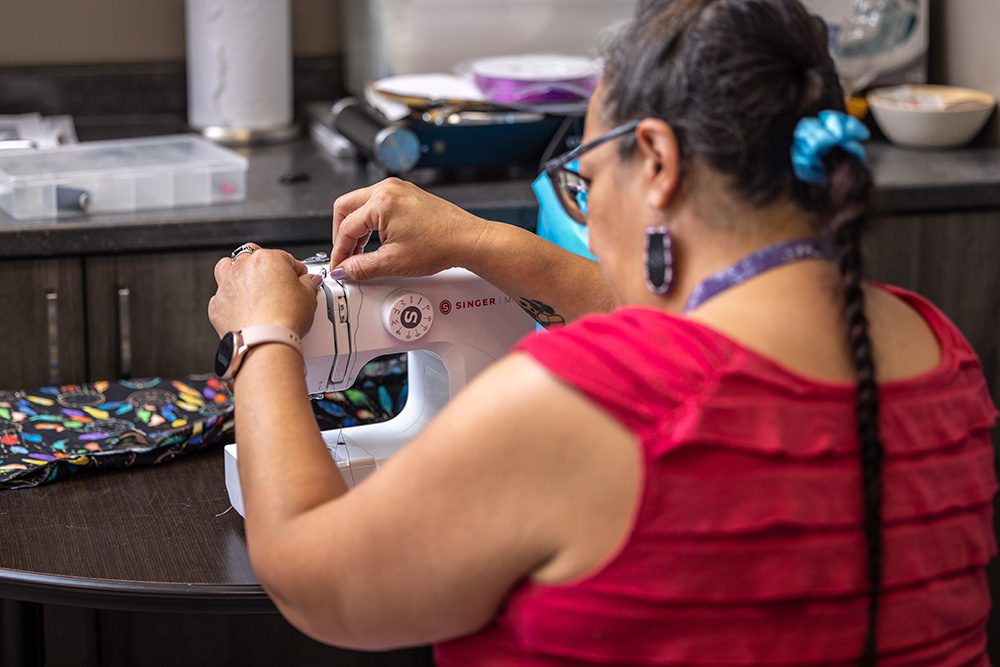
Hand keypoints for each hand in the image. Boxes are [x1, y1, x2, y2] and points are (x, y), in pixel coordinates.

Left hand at [209, 244, 322, 338]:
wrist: (265, 341)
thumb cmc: (284, 317)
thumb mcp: (308, 297)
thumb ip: (309, 284)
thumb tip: (309, 282)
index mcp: (266, 259)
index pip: (284, 257)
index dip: (294, 269)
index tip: (299, 278)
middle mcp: (243, 268)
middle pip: (250, 256)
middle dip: (262, 265)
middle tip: (273, 278)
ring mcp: (227, 286)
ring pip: (226, 268)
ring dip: (236, 273)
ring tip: (250, 285)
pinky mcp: (217, 306)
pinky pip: (221, 297)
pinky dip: (230, 301)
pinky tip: (242, 309)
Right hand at [330, 178, 487, 280]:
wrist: (468, 240)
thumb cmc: (441, 245)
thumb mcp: (393, 262)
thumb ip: (362, 267)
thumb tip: (345, 270)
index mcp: (381, 202)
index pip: (347, 227)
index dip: (340, 250)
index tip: (340, 265)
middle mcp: (388, 189)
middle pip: (346, 208)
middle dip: (342, 234)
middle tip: (345, 255)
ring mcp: (398, 188)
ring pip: (361, 204)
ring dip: (356, 227)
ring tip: (361, 251)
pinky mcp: (407, 193)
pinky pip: (377, 203)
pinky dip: (371, 221)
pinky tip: (377, 239)